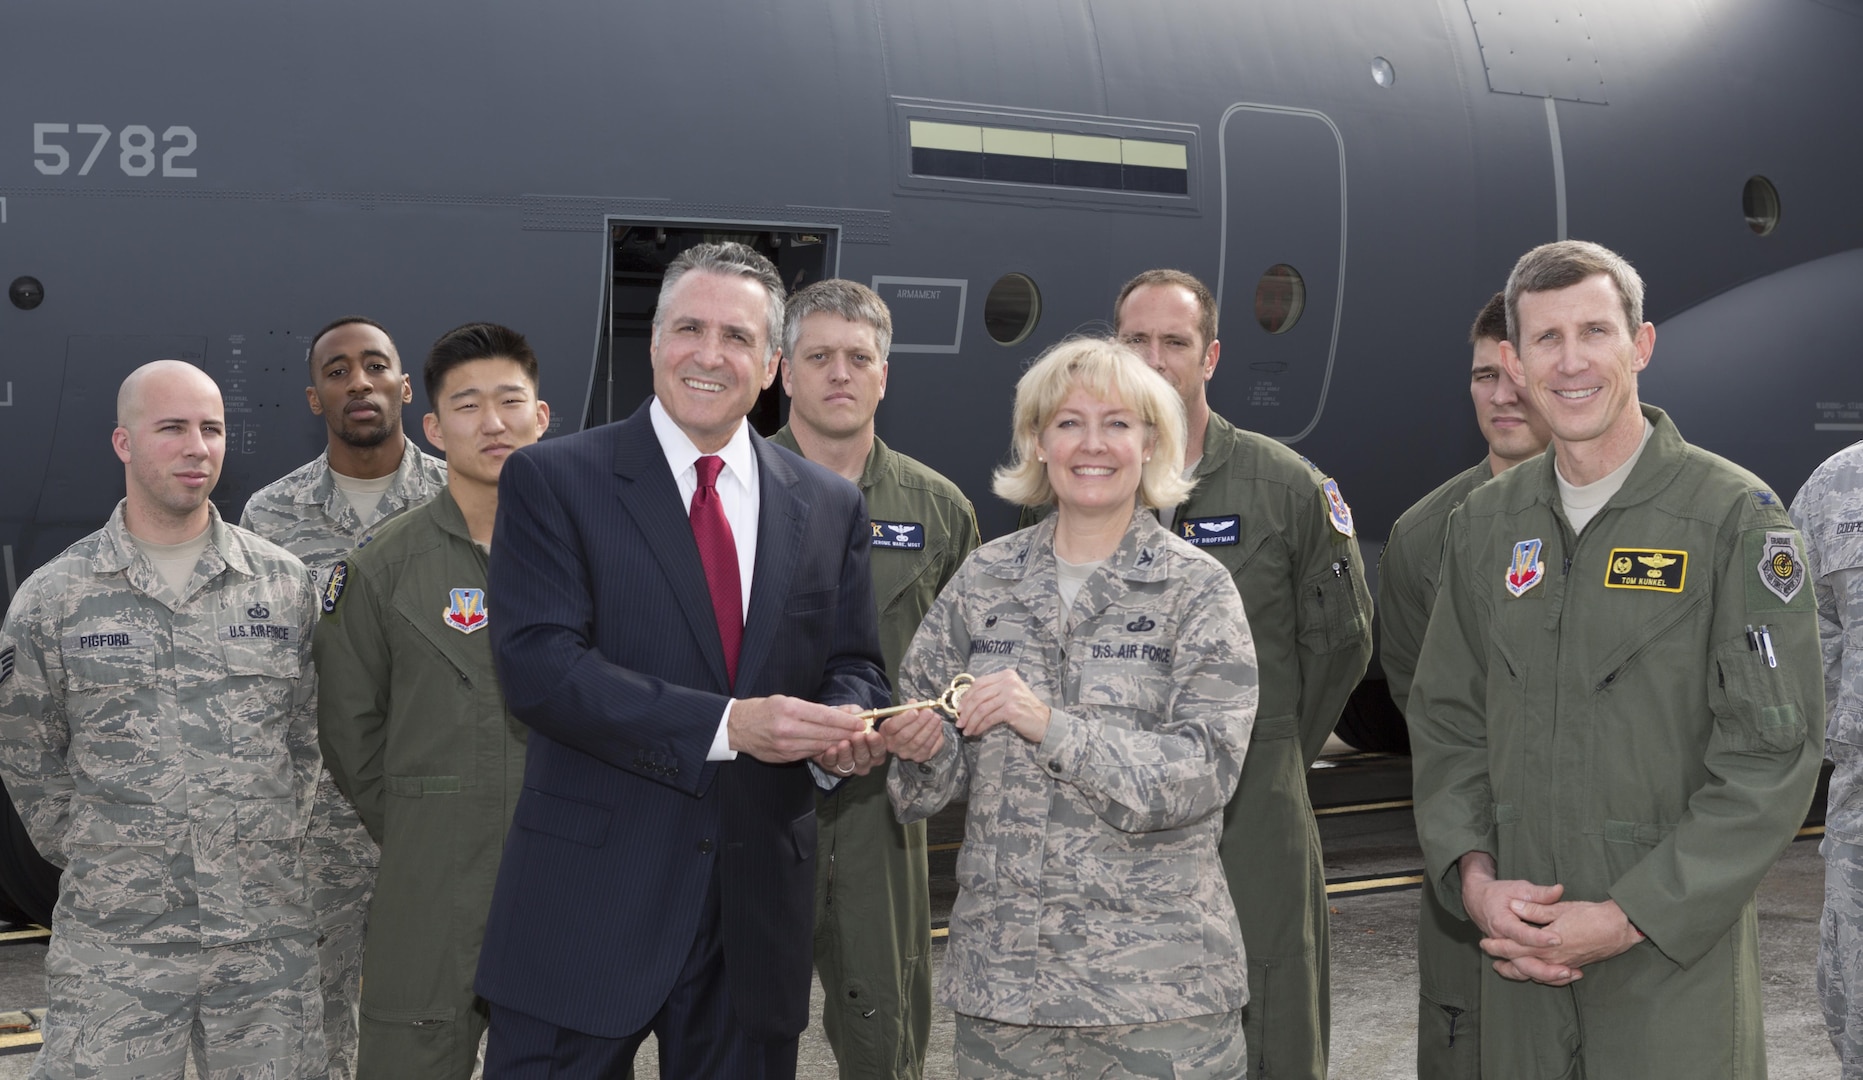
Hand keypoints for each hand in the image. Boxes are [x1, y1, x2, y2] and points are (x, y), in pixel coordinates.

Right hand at [728, 695, 865, 763]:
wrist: (737, 726)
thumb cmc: (764, 709)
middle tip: (863, 733)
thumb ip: (815, 708)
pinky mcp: (784, 757)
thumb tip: (843, 711)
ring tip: (852, 740)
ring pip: (820, 745)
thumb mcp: (787, 701)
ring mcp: (786, 745)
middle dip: (847, 733)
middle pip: (826, 733)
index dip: (846, 721)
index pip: (825, 716)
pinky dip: (823, 750)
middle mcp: (788, 728)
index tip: (861, 722)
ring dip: (838, 743)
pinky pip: (810, 754)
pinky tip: (833, 747)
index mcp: (789, 709)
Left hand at [813, 705, 887, 775]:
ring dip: (846, 753)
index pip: (879, 749)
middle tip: (857, 736)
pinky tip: (831, 750)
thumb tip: (863, 713)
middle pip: (865, 758)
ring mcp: (849, 766)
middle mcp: (864, 760)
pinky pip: (833, 764)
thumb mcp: (855, 714)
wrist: (830, 729)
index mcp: (874, 748)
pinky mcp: (834, 767)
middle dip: (861, 747)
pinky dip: (832, 757)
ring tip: (843, 743)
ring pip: (849, 764)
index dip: (876, 743)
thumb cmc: (848, 723)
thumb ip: (860, 713)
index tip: (872, 734)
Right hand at [883, 706, 946, 762]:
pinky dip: (934, 735)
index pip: (892, 727)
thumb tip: (914, 703)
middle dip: (919, 722)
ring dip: (929, 728)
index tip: (915, 711)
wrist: (916, 736)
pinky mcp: (918, 757)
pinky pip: (927, 747)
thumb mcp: (905, 713)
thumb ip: (908, 707)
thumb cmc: (908, 722)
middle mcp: (893, 745)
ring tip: (936, 717)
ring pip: (918, 741)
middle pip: (905, 735)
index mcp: (886, 732)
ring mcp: (906, 753)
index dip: (904, 719)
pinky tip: (938, 726)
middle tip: (929, 712)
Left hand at [955, 670, 1049, 743]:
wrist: (1045, 722)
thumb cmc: (1025, 710)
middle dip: (965, 711)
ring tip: (966, 730)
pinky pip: (989, 719)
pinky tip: (976, 732)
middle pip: (978, 696)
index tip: (959, 709)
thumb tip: (966, 703)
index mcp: (1006, 675)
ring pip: (982, 709)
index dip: (966, 697)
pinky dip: (980, 726)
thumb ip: (992, 693)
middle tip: (959, 722)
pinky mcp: (1011, 709)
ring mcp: (1010, 695)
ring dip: (971, 721)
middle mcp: (1008, 682)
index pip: (979, 683)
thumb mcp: (1009, 694)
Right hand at [1458, 852, 1570, 982]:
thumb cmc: (1499, 893)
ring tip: (1569, 975)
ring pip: (1523, 971)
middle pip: (1521, 962)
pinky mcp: (1510, 956)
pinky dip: (1541, 977)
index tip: (1558, 939)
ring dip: (1546, 977)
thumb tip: (1559, 890)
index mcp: (1501, 922)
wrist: (1478, 901)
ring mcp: (1504, 952)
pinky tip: (1561, 978)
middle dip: (1545, 969)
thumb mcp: (1518, 888)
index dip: (1539, 938)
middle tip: (1567, 970)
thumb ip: (1539, 893)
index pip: (1520, 934)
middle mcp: (1501, 942)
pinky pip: (1524, 972)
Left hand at [1482, 898, 1641, 984]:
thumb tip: (1515, 905)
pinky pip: (1550, 977)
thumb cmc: (1590, 915)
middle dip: (1504, 961)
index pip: (1516, 947)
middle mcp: (1554, 958)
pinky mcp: (1573, 966)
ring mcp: (1564, 965)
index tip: (1485, 942)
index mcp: (1548, 943)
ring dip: (1518, 971)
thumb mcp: (1560, 908)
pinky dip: (1537, 976)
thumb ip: (1536, 908)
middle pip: (1522, 963)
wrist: (1619, 928)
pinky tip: (1533, 972)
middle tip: (1489, 955)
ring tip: (1503, 967)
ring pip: (1535, 973)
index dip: (1499, 946)